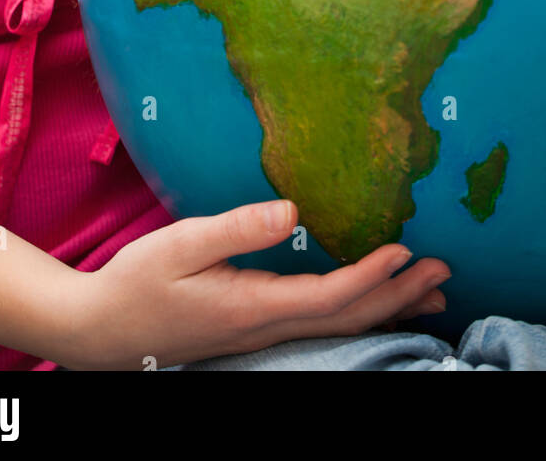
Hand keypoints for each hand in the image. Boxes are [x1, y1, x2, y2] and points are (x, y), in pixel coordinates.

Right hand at [55, 198, 450, 369]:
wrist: (101, 331)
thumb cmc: (137, 282)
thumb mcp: (180, 244)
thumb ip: (237, 227)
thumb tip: (292, 209)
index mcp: (252, 305)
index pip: (329, 296)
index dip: (373, 276)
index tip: (407, 250)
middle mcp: (266, 327)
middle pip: (347, 318)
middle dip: (398, 295)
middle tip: (444, 271)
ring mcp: (262, 335)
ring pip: (339, 328)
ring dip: (387, 308)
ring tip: (430, 293)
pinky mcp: (256, 330)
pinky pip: (321, 327)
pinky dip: (358, 313)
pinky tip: (373, 303)